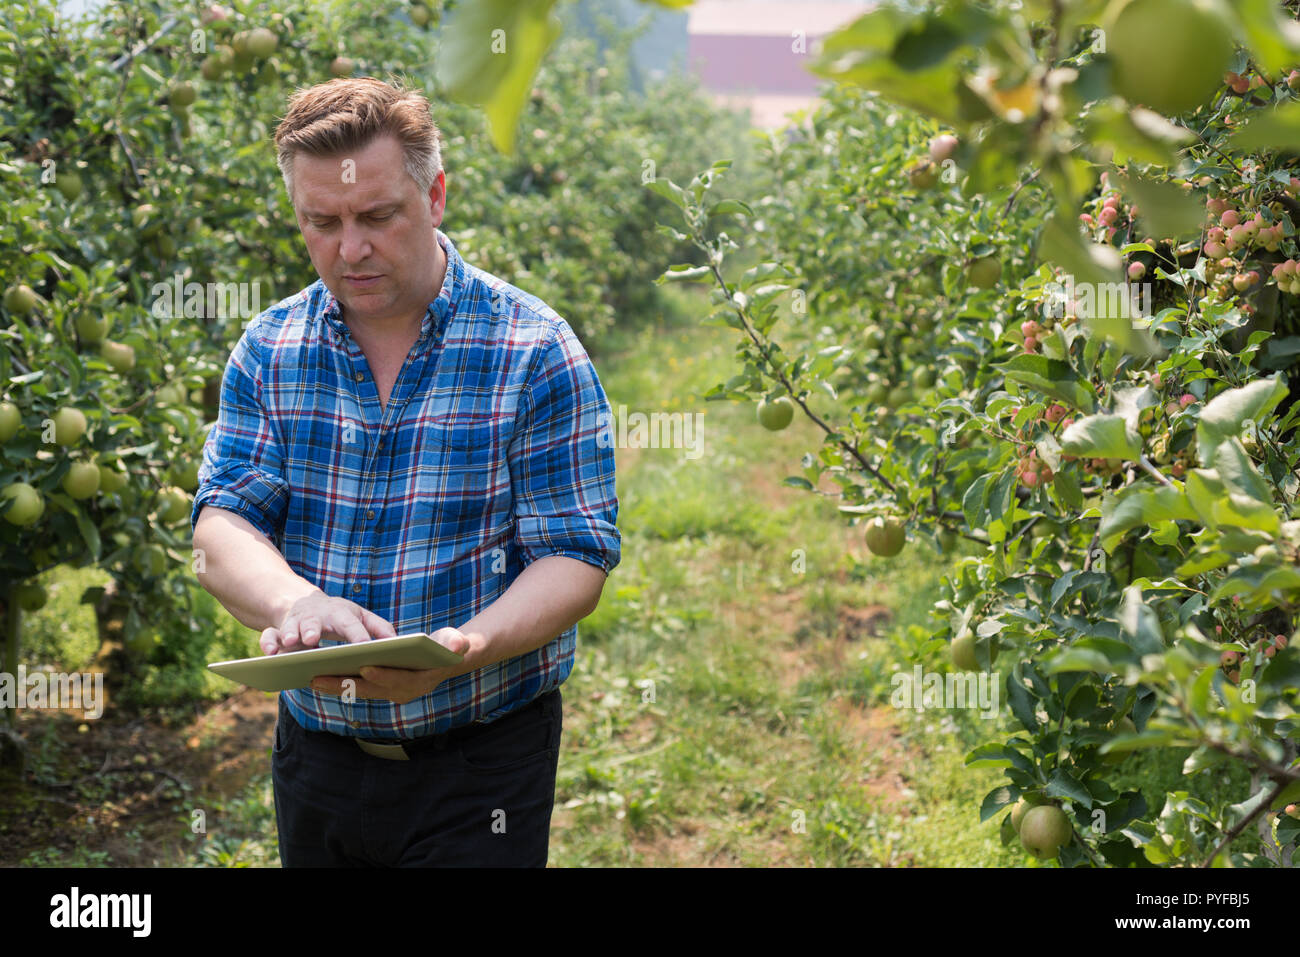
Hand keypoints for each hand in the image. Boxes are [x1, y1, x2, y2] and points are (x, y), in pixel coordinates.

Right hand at [260, 592, 395, 654]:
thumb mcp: (362, 618)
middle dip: (313, 629)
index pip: (352, 624)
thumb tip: (398, 642)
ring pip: (291, 626)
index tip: (364, 647)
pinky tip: (270, 654)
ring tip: (291, 644)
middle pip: (316, 621)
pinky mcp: (278, 632)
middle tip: (312, 640)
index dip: (357, 635)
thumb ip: (380, 628)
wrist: (307, 605)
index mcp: (341, 614)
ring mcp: (296, 623)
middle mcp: (317, 617)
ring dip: (291, 634)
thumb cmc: (341, 617)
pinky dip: (268, 643)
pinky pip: (269, 636)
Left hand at [309, 628, 474, 703]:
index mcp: (419, 682)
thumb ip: (456, 643)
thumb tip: (458, 645)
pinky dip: (338, 682)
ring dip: (335, 685)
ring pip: (358, 690)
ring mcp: (389, 693)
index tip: (363, 666)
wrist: (446, 658)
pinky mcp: (379, 689)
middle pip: (369, 689)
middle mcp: (402, 693)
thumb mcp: (455, 642)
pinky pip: (355, 687)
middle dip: (344, 683)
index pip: (397, 680)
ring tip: (309, 676)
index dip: (381, 674)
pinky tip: (318, 673)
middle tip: (317, 677)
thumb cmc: (450, 646)